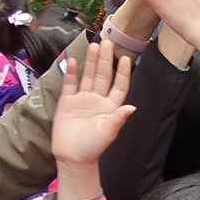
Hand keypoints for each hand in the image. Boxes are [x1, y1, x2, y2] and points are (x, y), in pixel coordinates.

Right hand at [52, 39, 132, 175]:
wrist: (72, 158)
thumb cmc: (92, 148)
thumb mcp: (107, 133)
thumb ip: (118, 119)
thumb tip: (132, 108)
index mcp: (110, 107)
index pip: (119, 86)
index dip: (122, 72)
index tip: (125, 58)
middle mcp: (98, 100)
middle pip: (103, 76)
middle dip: (105, 59)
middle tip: (107, 41)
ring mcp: (82, 99)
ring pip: (88, 76)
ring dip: (91, 61)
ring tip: (94, 45)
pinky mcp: (67, 102)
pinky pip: (70, 84)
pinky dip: (71, 72)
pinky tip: (73, 60)